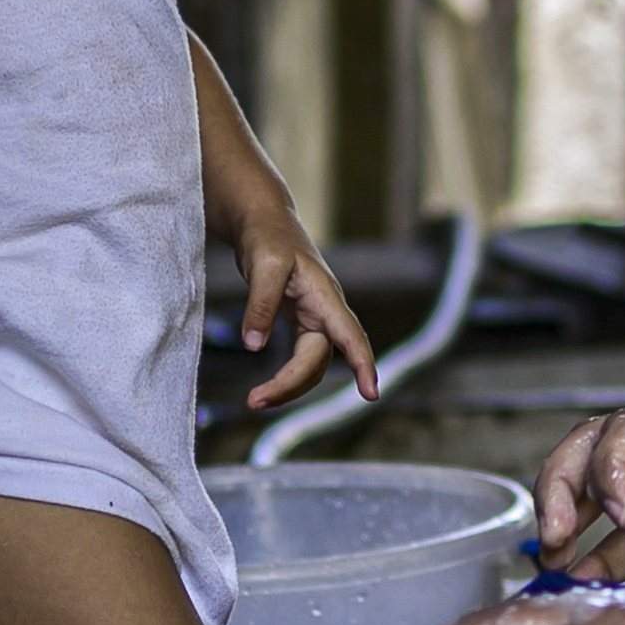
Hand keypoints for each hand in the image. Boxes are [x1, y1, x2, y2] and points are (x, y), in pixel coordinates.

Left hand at [234, 212, 380, 410]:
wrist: (264, 222)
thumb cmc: (268, 237)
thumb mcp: (263, 265)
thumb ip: (260, 305)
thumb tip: (254, 347)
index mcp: (324, 296)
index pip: (350, 335)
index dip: (362, 364)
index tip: (371, 394)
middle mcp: (325, 311)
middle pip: (319, 360)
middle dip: (291, 385)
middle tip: (254, 401)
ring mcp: (315, 319)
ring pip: (311, 364)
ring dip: (288, 386)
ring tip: (255, 400)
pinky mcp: (302, 323)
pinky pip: (301, 358)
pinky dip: (288, 376)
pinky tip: (268, 390)